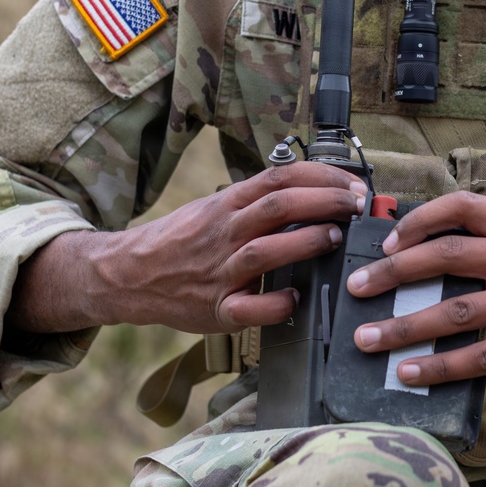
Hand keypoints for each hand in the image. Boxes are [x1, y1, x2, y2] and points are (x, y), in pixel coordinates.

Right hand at [9, 164, 365, 336]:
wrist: (129, 274)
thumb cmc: (182, 239)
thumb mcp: (215, 206)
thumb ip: (257, 200)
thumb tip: (314, 189)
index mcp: (227, 204)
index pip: (279, 177)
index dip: (320, 177)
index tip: (350, 184)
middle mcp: (225, 232)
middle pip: (278, 207)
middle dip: (325, 202)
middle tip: (356, 205)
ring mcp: (219, 271)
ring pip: (265, 251)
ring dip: (306, 242)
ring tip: (336, 237)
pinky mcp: (215, 309)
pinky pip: (248, 308)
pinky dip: (275, 304)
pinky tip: (296, 298)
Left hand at [345, 191, 485, 388]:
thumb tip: (416, 253)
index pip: (463, 206)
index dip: (420, 219)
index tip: (387, 243)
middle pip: (448, 255)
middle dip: (394, 272)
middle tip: (357, 288)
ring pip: (457, 310)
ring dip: (406, 327)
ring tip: (369, 339)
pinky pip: (480, 356)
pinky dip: (440, 367)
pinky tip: (410, 373)